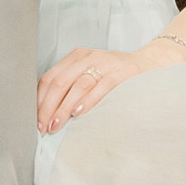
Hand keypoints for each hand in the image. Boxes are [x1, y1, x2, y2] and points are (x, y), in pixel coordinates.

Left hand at [36, 40, 185, 133]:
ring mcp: (104, 63)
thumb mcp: (90, 76)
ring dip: (63, 108)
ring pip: (76, 85)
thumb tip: (47, 114)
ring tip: (56, 125)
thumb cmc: (117, 76)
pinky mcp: (120, 72)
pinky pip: (100, 87)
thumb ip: (71, 88)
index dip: (39, 101)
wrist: (152, 64)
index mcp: (75, 57)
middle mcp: (87, 56)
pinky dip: (87, 101)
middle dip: (47, 107)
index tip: (34, 121)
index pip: (49, 78)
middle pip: (58, 82)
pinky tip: (78, 113)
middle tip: (42, 127)